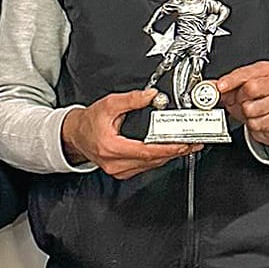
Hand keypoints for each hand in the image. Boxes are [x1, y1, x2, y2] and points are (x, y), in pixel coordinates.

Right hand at [61, 89, 193, 180]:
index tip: (182, 144)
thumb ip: (131, 99)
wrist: (76, 135)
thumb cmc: (90, 122)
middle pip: (152, 160)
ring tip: (187, 146)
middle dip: (175, 151)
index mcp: (112, 147)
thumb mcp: (109, 104)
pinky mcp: (122, 172)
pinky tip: (170, 151)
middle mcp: (116, 163)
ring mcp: (119, 170)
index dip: (167, 148)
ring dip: (170, 156)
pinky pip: (146, 167)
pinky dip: (159, 158)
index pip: (146, 151)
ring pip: (151, 165)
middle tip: (192, 143)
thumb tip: (151, 95)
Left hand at [215, 61, 268, 148]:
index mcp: (268, 70)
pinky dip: (252, 124)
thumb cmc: (257, 100)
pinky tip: (258, 119)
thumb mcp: (240, 89)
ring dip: (246, 113)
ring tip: (250, 111)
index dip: (231, 80)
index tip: (221, 86)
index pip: (247, 73)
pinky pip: (257, 123)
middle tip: (239, 102)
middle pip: (251, 88)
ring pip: (252, 108)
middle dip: (239, 98)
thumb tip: (208, 86)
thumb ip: (224, 86)